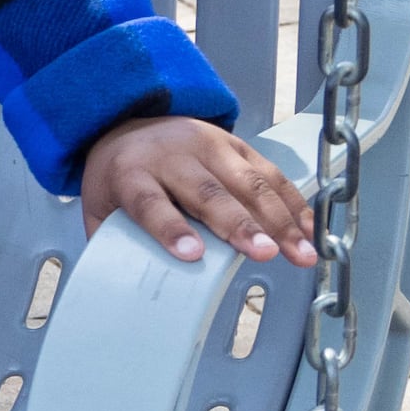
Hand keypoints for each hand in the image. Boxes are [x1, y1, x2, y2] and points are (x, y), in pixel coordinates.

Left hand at [82, 115, 317, 266]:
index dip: (169, 228)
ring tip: (301, 253)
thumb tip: (126, 290)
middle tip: (265, 253)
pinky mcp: (235, 143)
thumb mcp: (100, 206)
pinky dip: (293, 203)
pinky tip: (310, 231)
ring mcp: (206, 145)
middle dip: (239, 224)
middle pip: (208, 192)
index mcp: (131, 174)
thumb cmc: (120, 177)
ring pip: (248, 182)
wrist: (128, 120)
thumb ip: (113, 242)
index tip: (191, 254)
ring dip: (279, 219)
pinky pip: (270, 173)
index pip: (149, 202)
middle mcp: (171, 156)